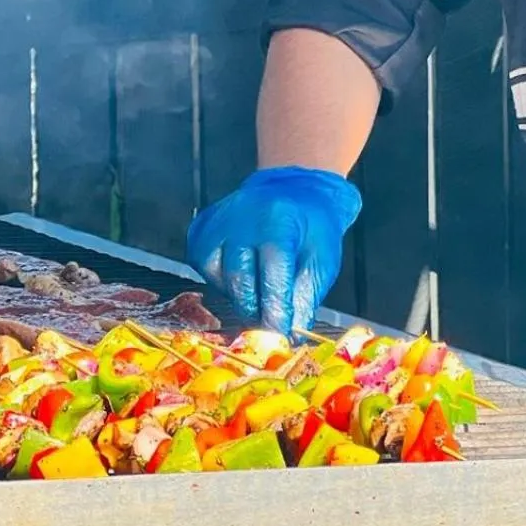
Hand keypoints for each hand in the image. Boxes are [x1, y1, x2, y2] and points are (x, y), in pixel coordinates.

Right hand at [186, 166, 361, 335]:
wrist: (295, 189)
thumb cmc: (312, 228)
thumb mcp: (322, 260)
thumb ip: (304, 297)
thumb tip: (289, 335)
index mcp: (279, 220)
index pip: (271, 273)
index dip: (275, 309)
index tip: (279, 334)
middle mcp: (242, 215)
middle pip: (239, 278)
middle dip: (254, 309)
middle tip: (268, 323)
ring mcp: (218, 218)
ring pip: (216, 274)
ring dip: (236, 293)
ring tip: (256, 292)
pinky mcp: (202, 225)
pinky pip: (202, 263)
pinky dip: (219, 278)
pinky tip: (239, 274)